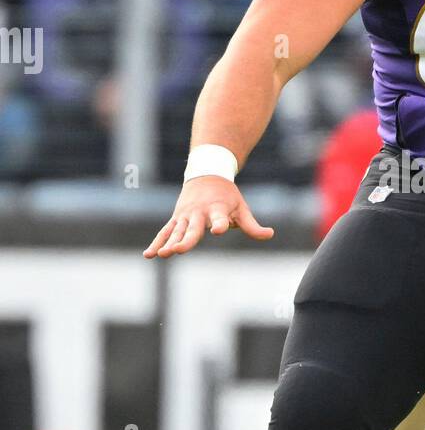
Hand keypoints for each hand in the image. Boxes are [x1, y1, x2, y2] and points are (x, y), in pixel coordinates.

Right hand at [143, 177, 273, 257]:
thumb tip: (270, 234)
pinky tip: (149, 255)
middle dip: (186, 239)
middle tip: (179, 250)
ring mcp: (186, 216)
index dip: (221, 224)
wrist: (206, 174)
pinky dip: (158, 242)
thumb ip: (252, 226)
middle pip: (193, 228)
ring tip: (163, 254)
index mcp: (218, 210)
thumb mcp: (242, 208)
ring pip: (177, 231)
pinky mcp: (177, 218)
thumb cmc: (227, 196)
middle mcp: (199, 213)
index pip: (220, 219)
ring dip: (169, 243)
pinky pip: (166, 232)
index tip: (219, 230)